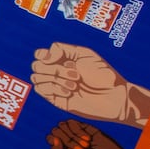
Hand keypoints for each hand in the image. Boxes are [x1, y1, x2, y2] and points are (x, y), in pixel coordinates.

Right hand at [30, 43, 149, 125]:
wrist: (114, 97)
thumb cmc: (104, 75)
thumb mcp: (85, 54)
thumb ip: (61, 49)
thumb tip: (44, 58)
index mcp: (63, 60)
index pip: (40, 54)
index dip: (42, 54)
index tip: (54, 58)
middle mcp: (57, 72)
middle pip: (36, 65)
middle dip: (54, 69)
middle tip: (76, 74)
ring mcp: (55, 86)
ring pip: (36, 78)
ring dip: (55, 79)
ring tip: (75, 85)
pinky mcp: (55, 99)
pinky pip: (41, 90)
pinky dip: (54, 89)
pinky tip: (69, 92)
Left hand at [46, 119, 128, 148]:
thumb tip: (53, 139)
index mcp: (63, 148)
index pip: (50, 138)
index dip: (55, 142)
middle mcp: (68, 139)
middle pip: (56, 130)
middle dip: (67, 141)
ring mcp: (76, 132)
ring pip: (63, 125)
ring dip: (73, 136)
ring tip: (85, 146)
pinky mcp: (85, 127)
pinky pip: (73, 122)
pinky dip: (78, 131)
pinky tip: (87, 139)